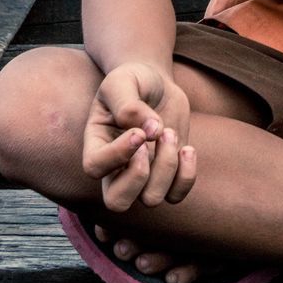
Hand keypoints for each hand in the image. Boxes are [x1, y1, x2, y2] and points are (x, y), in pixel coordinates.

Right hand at [82, 61, 196, 211]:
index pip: (95, 167)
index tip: (138, 131)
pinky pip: (175, 196)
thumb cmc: (132, 80)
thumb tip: (151, 132)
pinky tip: (187, 148)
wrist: (154, 82)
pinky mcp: (166, 173)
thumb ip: (128, 103)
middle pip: (117, 202)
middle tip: (149, 141)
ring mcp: (142, 173)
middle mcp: (115, 167)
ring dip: (166, 166)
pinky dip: (186, 176)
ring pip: (151, 199)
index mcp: (96, 143)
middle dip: (139, 176)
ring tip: (169, 131)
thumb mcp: (123, 80)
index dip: (118, 154)